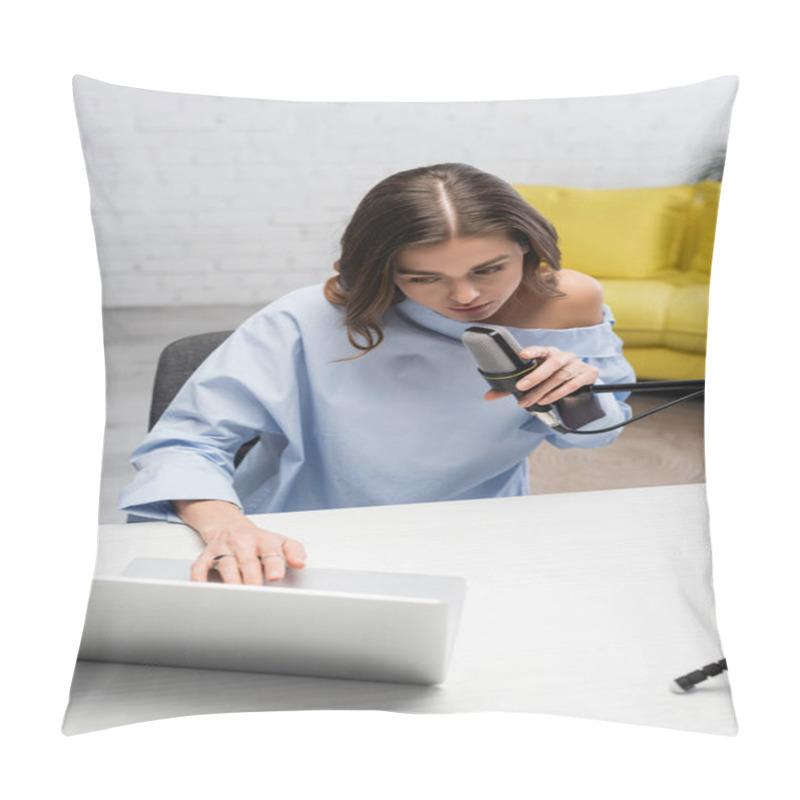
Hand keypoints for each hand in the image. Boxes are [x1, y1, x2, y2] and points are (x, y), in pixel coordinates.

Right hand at [173, 499, 306, 584]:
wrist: (229, 526)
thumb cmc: (257, 540)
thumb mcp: (280, 541)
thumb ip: (294, 551)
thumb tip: (301, 562)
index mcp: (263, 540)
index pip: (270, 551)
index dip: (273, 563)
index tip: (275, 576)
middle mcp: (242, 543)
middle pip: (247, 561)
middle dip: (252, 578)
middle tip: (256, 593)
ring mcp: (223, 549)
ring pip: (225, 565)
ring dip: (231, 581)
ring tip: (236, 596)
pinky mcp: (206, 556)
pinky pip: (200, 568)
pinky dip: (200, 579)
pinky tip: (204, 590)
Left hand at [484, 346, 598, 407]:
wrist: (582, 378)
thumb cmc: (552, 376)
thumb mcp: (534, 377)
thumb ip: (512, 386)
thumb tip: (488, 396)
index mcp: (549, 352)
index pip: (540, 349)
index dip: (532, 351)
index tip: (521, 354)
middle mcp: (564, 356)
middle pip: (551, 364)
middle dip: (534, 376)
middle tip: (520, 387)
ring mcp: (577, 364)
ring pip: (559, 377)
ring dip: (543, 391)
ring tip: (529, 401)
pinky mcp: (587, 375)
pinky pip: (572, 385)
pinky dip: (557, 394)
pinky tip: (545, 401)